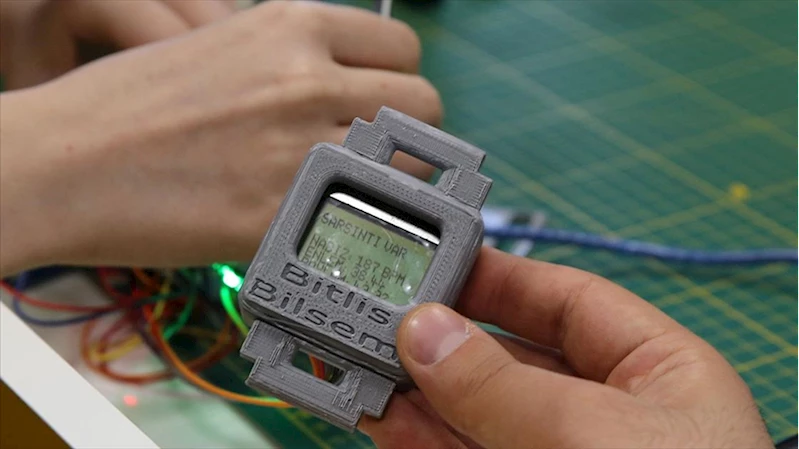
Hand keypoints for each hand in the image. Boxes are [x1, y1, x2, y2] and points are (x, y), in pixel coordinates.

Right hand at [0, 0, 440, 275]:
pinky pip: (368, 220)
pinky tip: (327, 228)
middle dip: (407, 135)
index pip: (404, 52)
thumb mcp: (223, 48)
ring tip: (352, 195)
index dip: (398, 84)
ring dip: (395, 181)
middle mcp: (309, 78)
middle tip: (370, 159)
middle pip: (423, 106)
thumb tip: (353, 88)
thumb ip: (296, 61)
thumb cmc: (130, 106)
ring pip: (411, 166)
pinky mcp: (286, 217)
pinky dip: (360, 227)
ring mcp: (303, 148)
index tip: (378, 110)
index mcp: (292, 26)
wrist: (62, 163)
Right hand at [361, 248, 771, 448]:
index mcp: (658, 373)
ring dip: (415, 391)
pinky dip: (417, 439)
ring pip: (475, 415)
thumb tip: (425, 332)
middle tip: (377, 319)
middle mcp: (608, 418)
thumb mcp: (592, 436)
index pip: (569, 302)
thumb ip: (502, 385)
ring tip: (358, 364)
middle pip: (509, 359)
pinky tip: (380, 417)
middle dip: (442, 340)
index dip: (499, 278)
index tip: (434, 267)